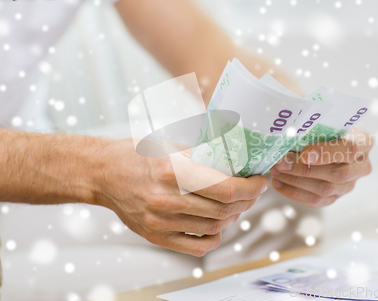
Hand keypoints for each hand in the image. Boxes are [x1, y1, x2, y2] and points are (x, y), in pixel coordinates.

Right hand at [93, 138, 268, 256]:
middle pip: (224, 208)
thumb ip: (204, 153)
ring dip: (234, 215)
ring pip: (215, 226)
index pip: (225, 188)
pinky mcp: (156, 236)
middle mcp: (166, 199)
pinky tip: (218, 224)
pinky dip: (215, 237)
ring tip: (238, 203)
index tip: (260, 181)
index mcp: (172, 171)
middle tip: (253, 190)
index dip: (251, 188)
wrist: (103, 173)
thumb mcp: (171, 145)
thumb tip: (239, 158)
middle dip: (248, 199)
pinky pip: (197, 246)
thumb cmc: (137, 154)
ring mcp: (160, 221)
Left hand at [270, 127, 372, 207]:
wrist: (323, 136)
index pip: (349, 149)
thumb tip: (288, 127)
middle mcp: (362, 166)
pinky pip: (316, 200)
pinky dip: (294, 192)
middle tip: (280, 162)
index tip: (304, 153)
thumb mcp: (321, 117)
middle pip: (337, 174)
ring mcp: (350, 184)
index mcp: (363, 141)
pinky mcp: (336, 197)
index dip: (327, 153)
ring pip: (325, 189)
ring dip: (296, 180)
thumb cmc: (321, 123)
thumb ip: (312, 122)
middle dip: (305, 169)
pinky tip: (278, 183)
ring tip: (275, 170)